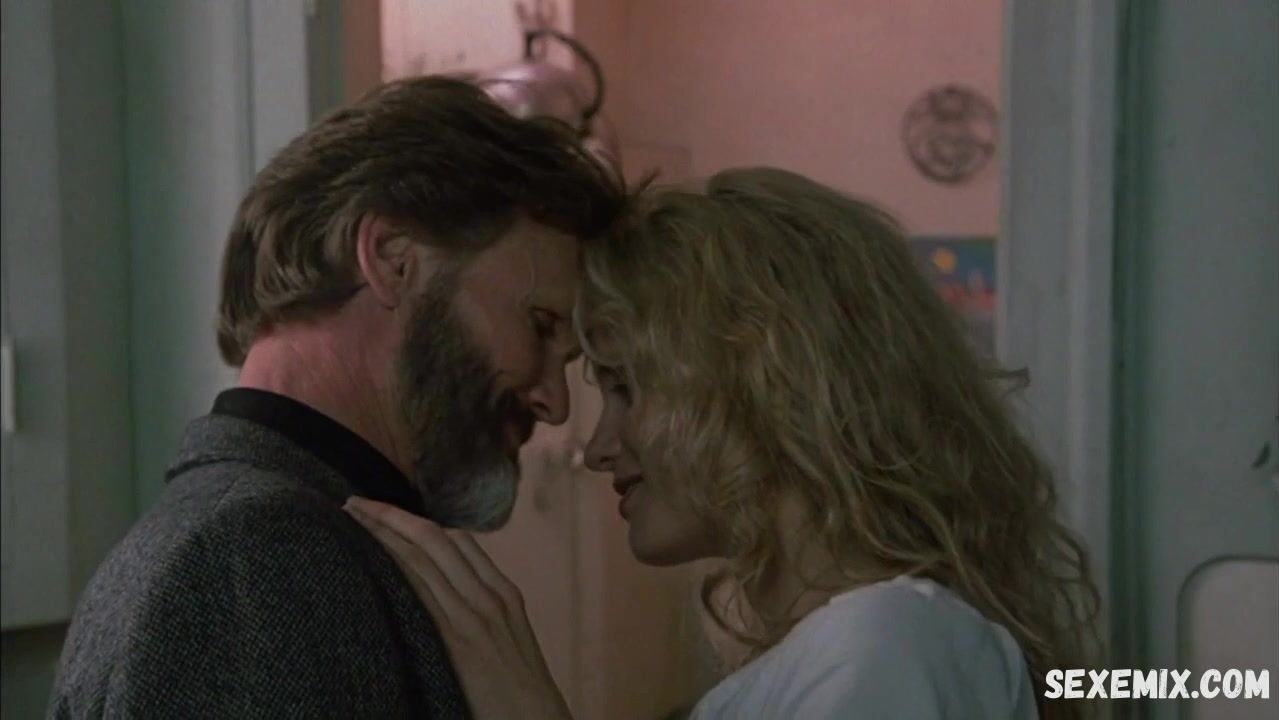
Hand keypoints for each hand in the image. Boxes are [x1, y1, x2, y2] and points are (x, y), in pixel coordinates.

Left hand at [343, 496, 572, 719]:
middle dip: (393, 516)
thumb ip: (485, 618)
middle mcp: (489, 595)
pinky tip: (368, 555)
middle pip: (436, 538)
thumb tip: (448, 606)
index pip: (460, 540)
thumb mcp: (511, 645)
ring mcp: (473, 614)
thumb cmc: (521, 696)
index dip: (420, 522)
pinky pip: (420, 589)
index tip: (390, 515)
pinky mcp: (457, 638)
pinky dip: (393, 564)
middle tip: (356, 503)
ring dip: (383, 530)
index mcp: (504, 594)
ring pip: (423, 555)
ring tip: (352, 516)